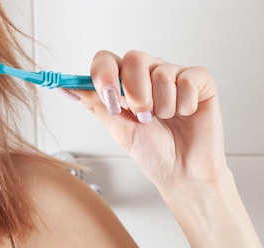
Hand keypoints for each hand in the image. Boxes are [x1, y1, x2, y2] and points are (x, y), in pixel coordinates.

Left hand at [68, 50, 229, 191]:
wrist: (182, 173)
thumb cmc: (153, 153)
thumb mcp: (117, 128)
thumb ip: (95, 103)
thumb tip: (64, 87)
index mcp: (125, 82)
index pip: (107, 59)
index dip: (105, 74)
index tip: (110, 100)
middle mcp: (149, 73)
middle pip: (135, 58)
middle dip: (136, 94)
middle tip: (144, 118)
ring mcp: (174, 75)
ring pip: (161, 72)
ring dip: (162, 106)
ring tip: (166, 120)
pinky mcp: (200, 81)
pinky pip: (186, 80)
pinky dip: (184, 105)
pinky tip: (185, 115)